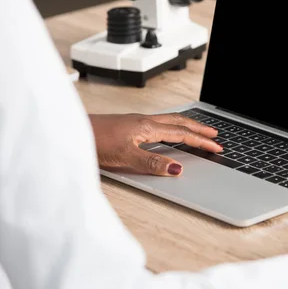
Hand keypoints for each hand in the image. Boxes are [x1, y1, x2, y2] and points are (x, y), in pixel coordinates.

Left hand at [89, 113, 221, 175]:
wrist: (70, 132)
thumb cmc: (94, 142)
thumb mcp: (126, 158)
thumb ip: (152, 164)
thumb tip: (177, 168)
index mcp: (147, 127)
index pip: (182, 134)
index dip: (201, 141)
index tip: (216, 146)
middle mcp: (144, 121)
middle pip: (179, 122)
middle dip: (199, 128)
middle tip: (214, 133)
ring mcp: (136, 121)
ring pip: (169, 120)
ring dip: (186, 125)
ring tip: (197, 129)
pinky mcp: (128, 125)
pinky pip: (159, 122)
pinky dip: (172, 125)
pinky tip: (167, 131)